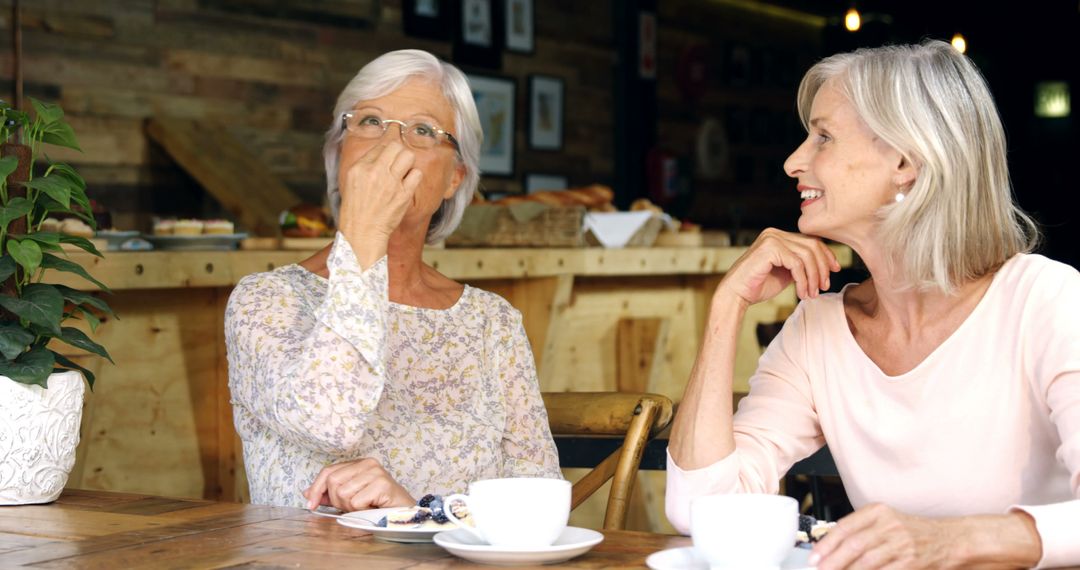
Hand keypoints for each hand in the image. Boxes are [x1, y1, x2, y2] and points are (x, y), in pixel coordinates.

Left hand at [302, 458, 414, 512]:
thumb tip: (307, 493)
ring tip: (364, 506)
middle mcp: (368, 463)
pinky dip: (361, 509)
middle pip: (333, 481)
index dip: (316, 488)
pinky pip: (356, 501)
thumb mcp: (350, 498)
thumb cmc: (378, 505)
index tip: (311, 504)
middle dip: (337, 500)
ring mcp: (376, 472)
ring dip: (350, 507)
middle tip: (352, 507)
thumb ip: (330, 494)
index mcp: (359, 463)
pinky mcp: (382, 483)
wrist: (403, 514)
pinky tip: (372, 507)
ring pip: (343, 493)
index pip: (328, 471)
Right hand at [337, 141, 423, 244]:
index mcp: (360, 168)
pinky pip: (417, 174)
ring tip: (402, 172)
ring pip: (408, 156)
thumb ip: (366, 164)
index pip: (380, 144)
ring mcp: (391, 183)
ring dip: (407, 162)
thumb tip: (381, 149)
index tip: (393, 140)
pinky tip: (407, 184)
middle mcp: (375, 172)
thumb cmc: (356, 209)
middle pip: (396, 146)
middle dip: (399, 151)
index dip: (389, 142)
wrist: (363, 232)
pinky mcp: (403, 194)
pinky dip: (414, 176)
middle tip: (398, 160)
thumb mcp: (352, 181)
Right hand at [715, 228, 839, 306]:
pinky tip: (802, 293)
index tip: (834, 271)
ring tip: (812, 293)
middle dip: (822, 268)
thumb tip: (827, 265)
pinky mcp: (769, 249)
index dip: (826, 255)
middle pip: (812, 246)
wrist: (736, 295)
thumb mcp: (786, 273)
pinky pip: (797, 264)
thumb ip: (801, 265)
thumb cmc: (758, 285)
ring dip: (813, 277)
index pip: (811, 241)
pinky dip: (803, 280)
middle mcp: (774, 233)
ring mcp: (771, 239)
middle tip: (824, 287)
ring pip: (807, 255)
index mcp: (778, 236)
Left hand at [810, 504, 954, 569]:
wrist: (948, 539)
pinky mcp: (911, 562)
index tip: (815, 556)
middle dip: (833, 561)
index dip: (827, 544)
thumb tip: (828, 547)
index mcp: (878, 512)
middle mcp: (889, 525)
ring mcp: (901, 544)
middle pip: (854, 545)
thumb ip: (859, 530)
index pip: (845, 526)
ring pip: (867, 561)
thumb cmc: (912, 531)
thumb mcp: (885, 521)